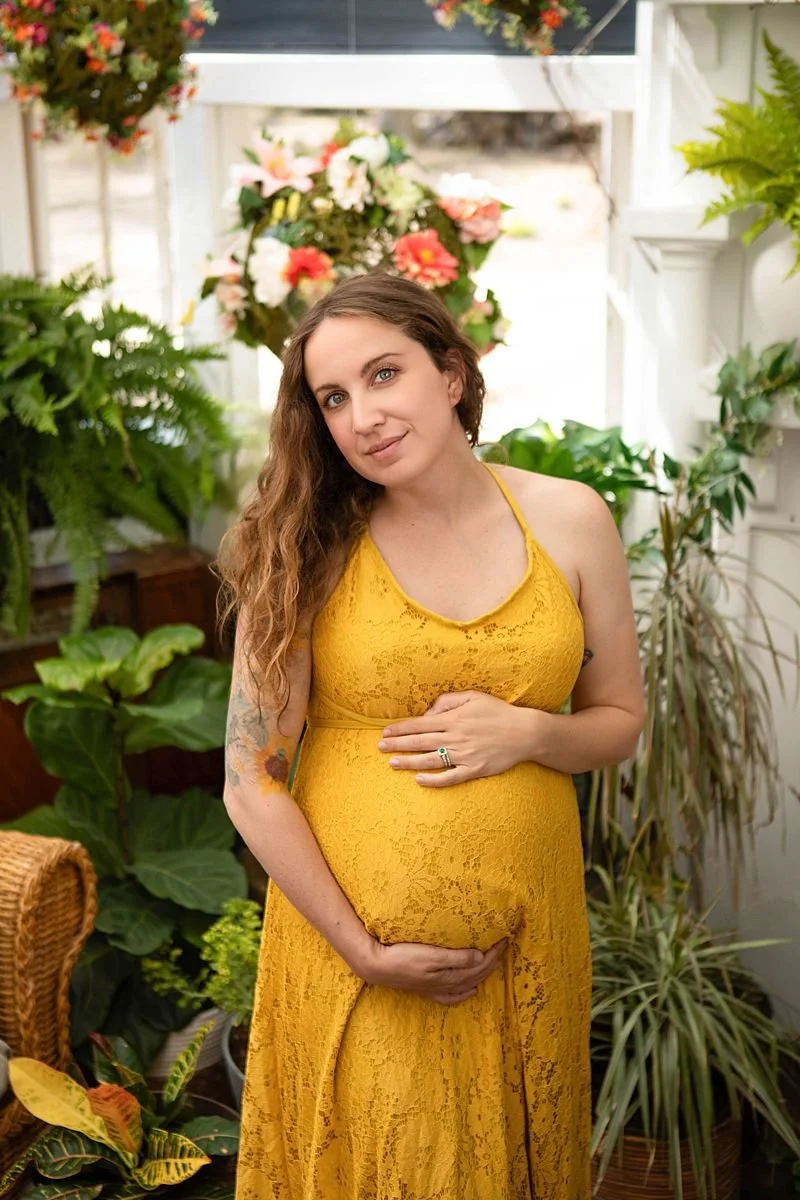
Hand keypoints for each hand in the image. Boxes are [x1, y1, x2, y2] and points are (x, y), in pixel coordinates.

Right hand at [357, 937, 508, 1004]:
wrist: (377, 966)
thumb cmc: (403, 957)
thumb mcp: (432, 955)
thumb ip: (456, 959)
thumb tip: (480, 958)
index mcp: (449, 976)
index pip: (478, 966)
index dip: (493, 954)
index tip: (504, 939)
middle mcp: (445, 984)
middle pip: (475, 975)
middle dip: (492, 962)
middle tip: (503, 946)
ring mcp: (435, 988)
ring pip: (466, 983)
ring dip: (482, 974)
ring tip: (493, 964)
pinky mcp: (426, 988)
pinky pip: (451, 995)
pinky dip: (464, 992)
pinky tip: (469, 989)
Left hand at [378, 691, 533, 786]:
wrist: (525, 732)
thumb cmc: (498, 712)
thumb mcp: (473, 696)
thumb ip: (448, 701)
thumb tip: (428, 711)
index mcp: (453, 718)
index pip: (420, 724)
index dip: (401, 729)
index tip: (385, 732)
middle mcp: (455, 737)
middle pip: (420, 741)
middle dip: (397, 744)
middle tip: (379, 748)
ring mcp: (464, 755)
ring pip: (430, 760)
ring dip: (409, 762)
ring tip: (392, 763)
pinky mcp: (474, 769)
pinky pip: (450, 777)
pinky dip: (434, 780)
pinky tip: (419, 780)